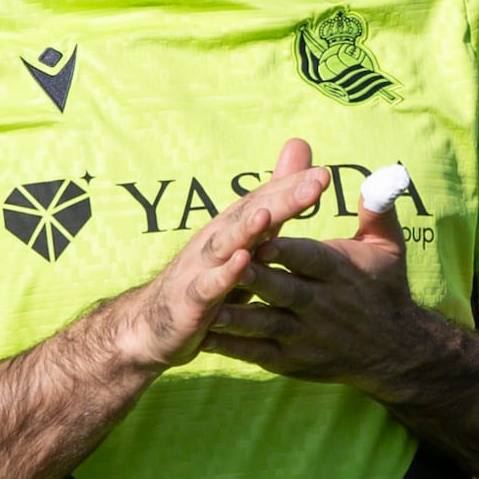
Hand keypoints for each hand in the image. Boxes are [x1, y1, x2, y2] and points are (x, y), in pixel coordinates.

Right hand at [95, 140, 334, 372]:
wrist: (153, 325)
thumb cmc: (208, 280)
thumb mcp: (245, 241)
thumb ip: (273, 202)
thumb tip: (298, 152)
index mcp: (233, 228)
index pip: (266, 199)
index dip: (294, 185)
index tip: (325, 174)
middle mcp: (216, 240)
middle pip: (251, 213)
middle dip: (283, 197)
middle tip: (315, 183)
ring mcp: (200, 268)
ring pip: (226, 243)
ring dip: (246, 229)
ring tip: (269, 215)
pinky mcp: (190, 300)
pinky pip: (208, 286)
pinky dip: (224, 274)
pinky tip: (241, 263)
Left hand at [212, 168, 429, 386]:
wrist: (395, 352)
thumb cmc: (386, 289)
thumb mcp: (389, 248)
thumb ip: (379, 209)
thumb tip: (383, 174)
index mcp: (340, 273)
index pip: (310, 257)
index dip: (285, 248)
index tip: (261, 233)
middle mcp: (322, 305)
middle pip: (284, 290)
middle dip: (255, 278)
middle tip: (227, 264)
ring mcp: (305, 336)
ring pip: (266, 324)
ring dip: (237, 317)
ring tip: (207, 306)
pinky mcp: (292, 360)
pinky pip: (258, 352)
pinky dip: (233, 347)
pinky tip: (205, 336)